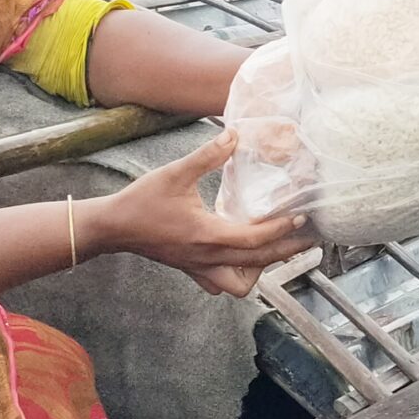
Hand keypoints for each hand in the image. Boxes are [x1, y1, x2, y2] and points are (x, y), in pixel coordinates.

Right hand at [88, 132, 317, 296]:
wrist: (113, 227)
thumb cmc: (142, 201)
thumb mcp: (175, 173)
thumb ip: (207, 155)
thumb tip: (234, 135)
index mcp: (207, 235)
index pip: (254, 240)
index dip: (280, 230)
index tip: (300, 218)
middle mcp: (207, 257)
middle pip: (256, 264)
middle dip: (284, 252)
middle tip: (305, 239)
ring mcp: (198, 267)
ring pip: (239, 283)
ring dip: (259, 269)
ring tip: (273, 248)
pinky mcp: (191, 269)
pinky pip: (221, 283)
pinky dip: (237, 275)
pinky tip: (243, 257)